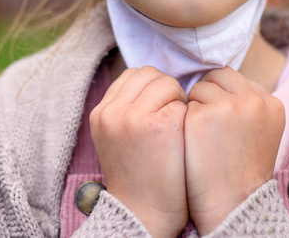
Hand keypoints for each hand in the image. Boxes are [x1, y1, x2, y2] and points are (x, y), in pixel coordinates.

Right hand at [90, 66, 189, 236]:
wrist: (144, 214)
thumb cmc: (138, 177)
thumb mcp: (116, 138)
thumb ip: (126, 108)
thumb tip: (152, 81)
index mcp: (101, 113)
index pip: (132, 75)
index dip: (151, 88)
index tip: (159, 108)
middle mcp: (113, 111)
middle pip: (149, 74)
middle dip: (165, 89)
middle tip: (172, 116)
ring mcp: (135, 117)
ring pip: (167, 83)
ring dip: (178, 100)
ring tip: (177, 127)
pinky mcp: (161, 125)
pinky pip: (182, 102)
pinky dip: (187, 115)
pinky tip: (184, 138)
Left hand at [183, 67, 283, 234]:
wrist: (232, 207)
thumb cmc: (240, 173)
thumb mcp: (259, 133)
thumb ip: (247, 106)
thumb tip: (219, 82)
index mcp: (272, 104)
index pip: (237, 81)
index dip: (224, 99)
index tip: (222, 124)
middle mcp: (254, 100)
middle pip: (219, 76)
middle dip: (208, 95)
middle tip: (207, 126)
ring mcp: (230, 106)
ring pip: (200, 88)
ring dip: (195, 106)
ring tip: (203, 138)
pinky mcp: (203, 115)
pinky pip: (185, 104)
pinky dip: (184, 120)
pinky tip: (192, 143)